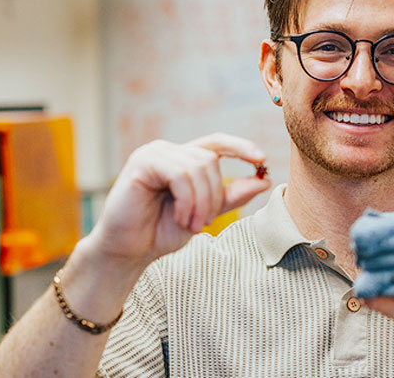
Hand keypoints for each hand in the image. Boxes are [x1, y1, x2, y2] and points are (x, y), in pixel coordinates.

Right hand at [83, 133, 270, 268]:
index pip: (216, 143)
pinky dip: (187, 200)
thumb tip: (264, 180)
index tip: (262, 160)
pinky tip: (182, 219)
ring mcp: (153, 154)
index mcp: (182, 159)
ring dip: (201, 202)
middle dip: (214, 196)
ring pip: (197, 167)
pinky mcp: (141, 163)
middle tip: (205, 225)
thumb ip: (230, 196)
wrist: (128, 251)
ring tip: (192, 225)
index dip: (240, 147)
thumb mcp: (204, 213)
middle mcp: (167, 151)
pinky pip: (179, 174)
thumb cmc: (160, 232)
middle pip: (210, 161)